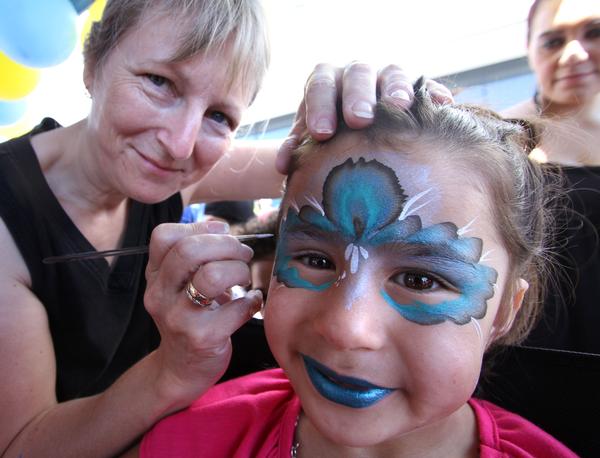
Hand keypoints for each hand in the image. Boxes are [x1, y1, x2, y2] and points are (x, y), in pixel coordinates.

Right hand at [143, 221, 261, 403]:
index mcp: (155, 275)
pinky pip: (236, 308)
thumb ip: (194, 256)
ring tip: (245, 279)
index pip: (164, 236)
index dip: (199, 227)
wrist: (180, 370)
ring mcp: (178, 317)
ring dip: (238, 271)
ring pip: (212, 275)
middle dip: (227, 245)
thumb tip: (221, 227)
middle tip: (243, 254)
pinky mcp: (202, 338)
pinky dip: (252, 300)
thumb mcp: (179, 285)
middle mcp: (160, 294)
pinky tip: (251, 302)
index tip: (223, 233)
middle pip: (190, 250)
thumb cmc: (189, 318)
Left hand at [276, 63, 453, 173]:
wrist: (354, 135)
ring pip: (393, 73)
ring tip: (401, 106)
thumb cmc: (328, 139)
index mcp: (326, 83)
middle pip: (357, 74)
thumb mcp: (310, 143)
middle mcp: (356, 76)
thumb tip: (284, 167)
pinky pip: (426, 86)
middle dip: (357, 96)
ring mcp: (386, 80)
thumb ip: (297, 150)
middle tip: (359, 120)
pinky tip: (443, 105)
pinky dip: (434, 93)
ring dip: (396, 88)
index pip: (320, 85)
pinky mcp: (414, 90)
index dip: (319, 106)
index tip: (322, 133)